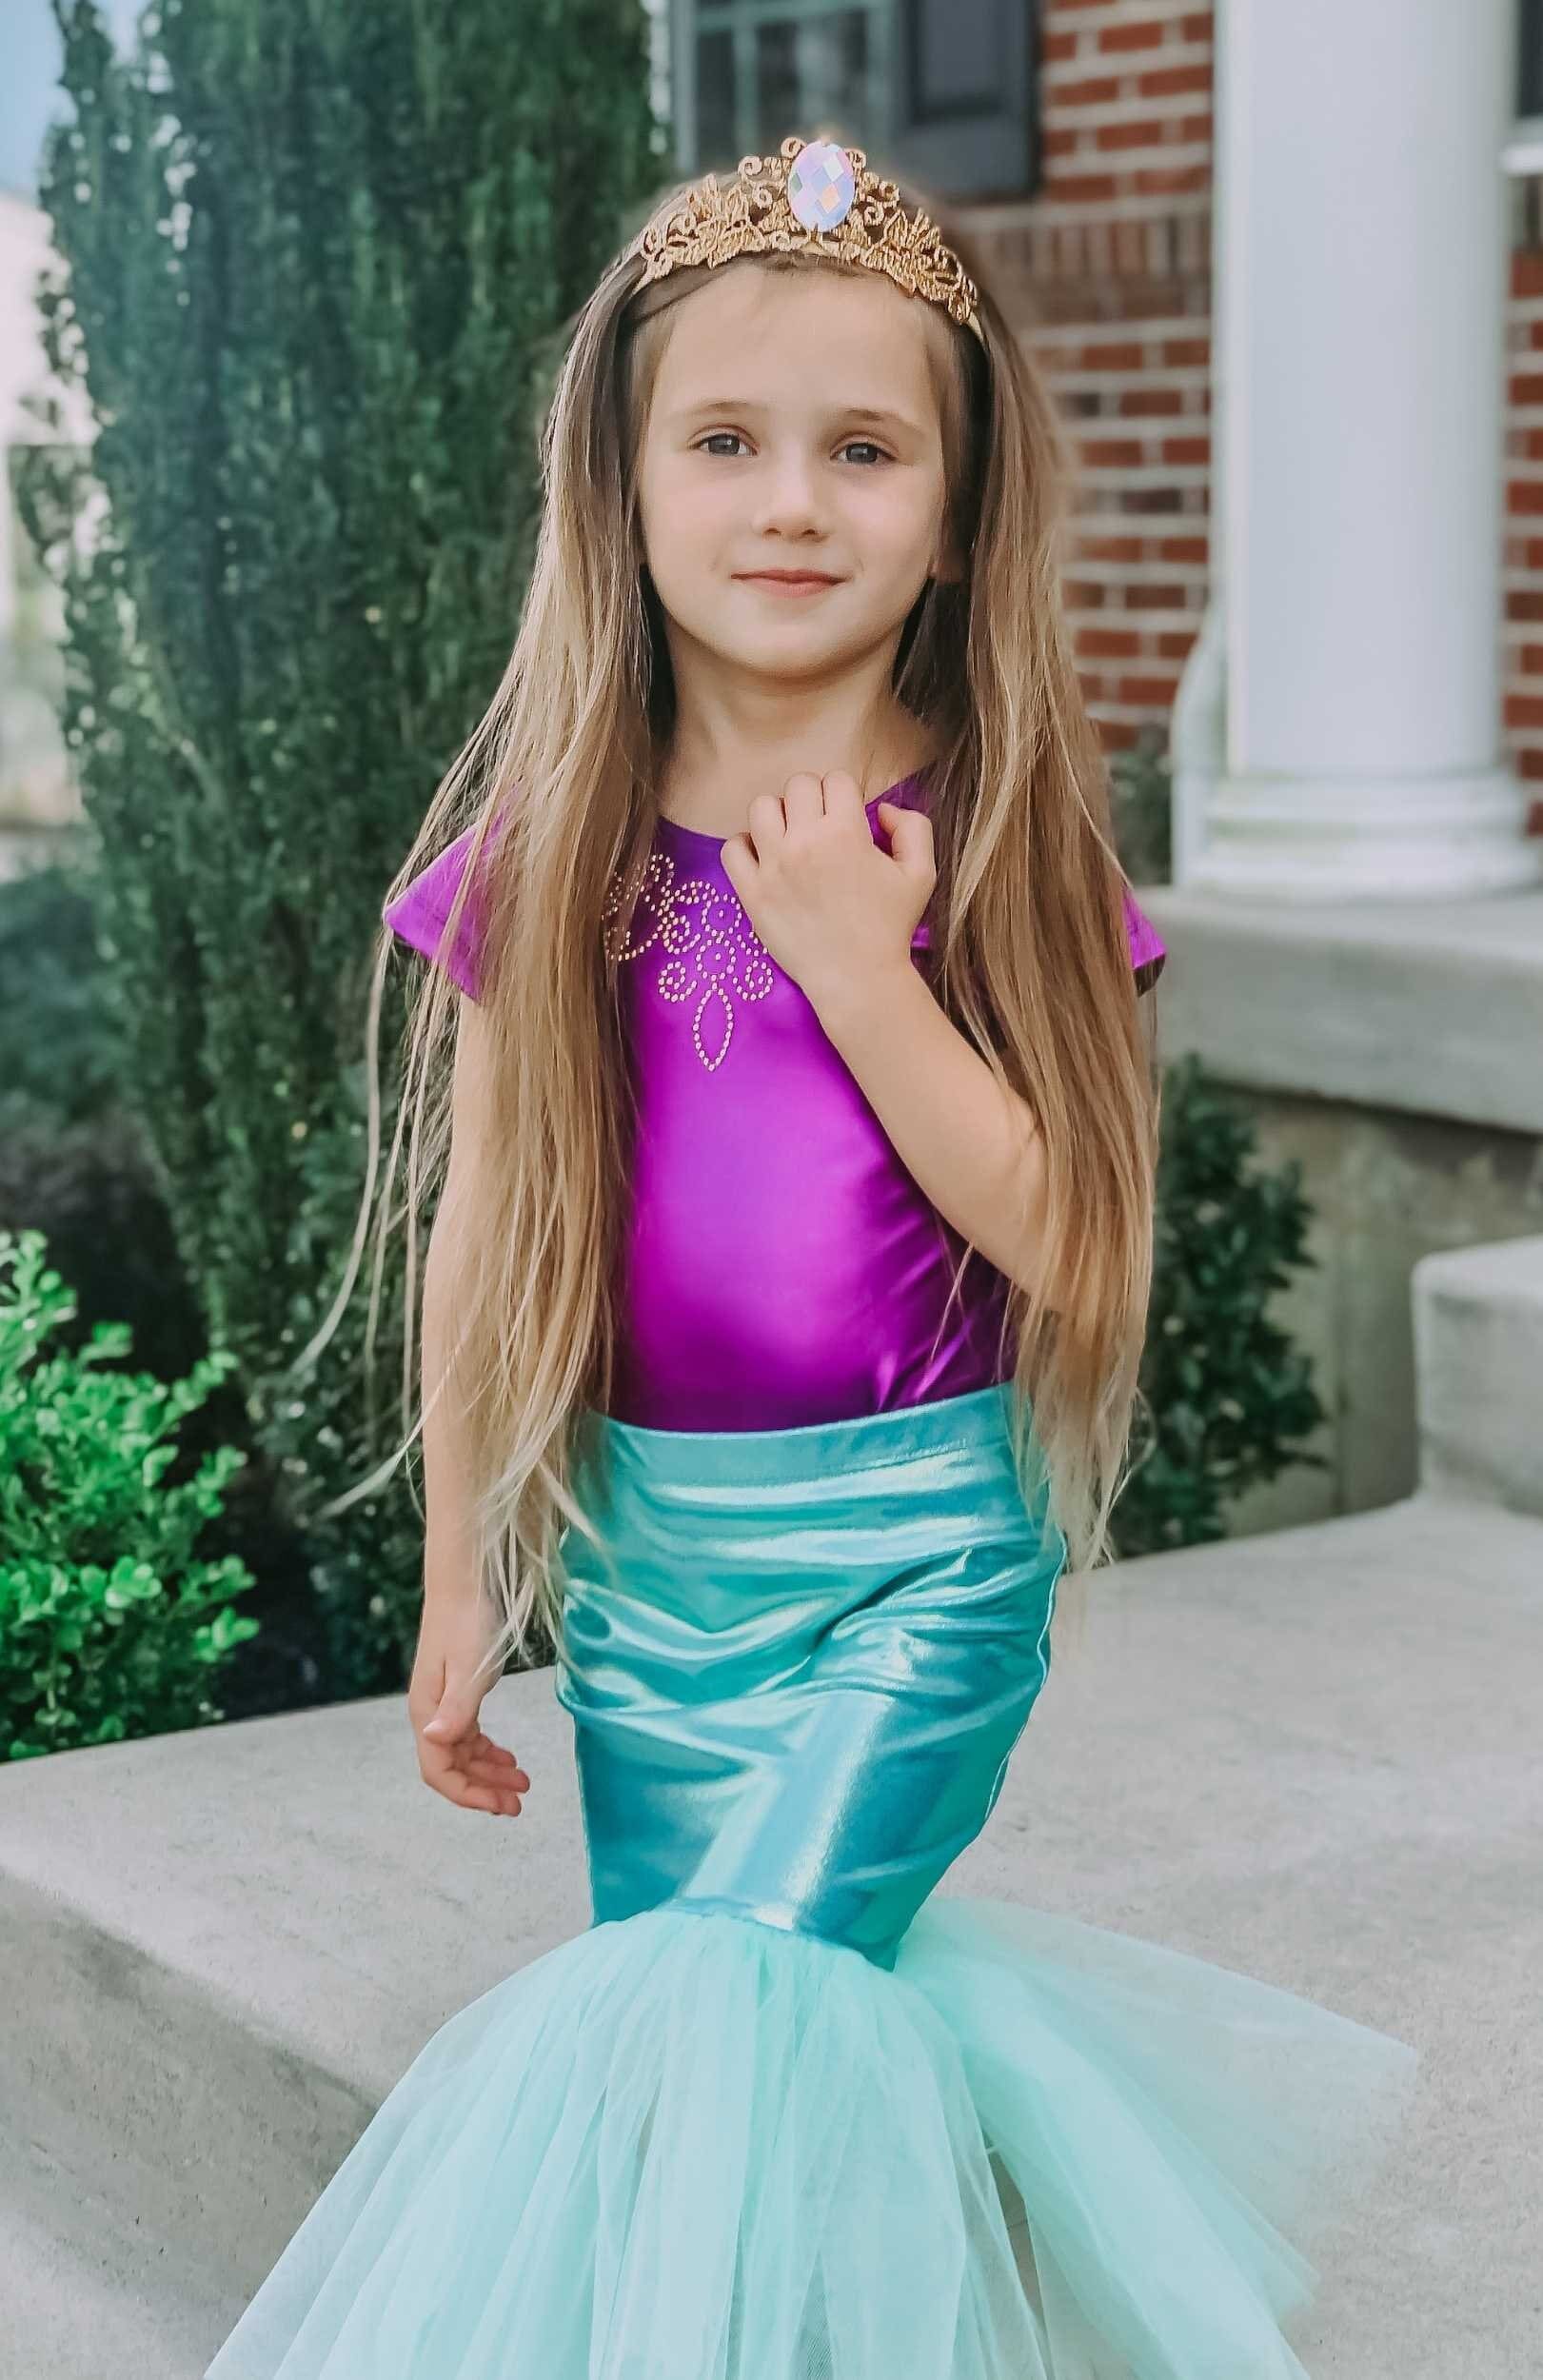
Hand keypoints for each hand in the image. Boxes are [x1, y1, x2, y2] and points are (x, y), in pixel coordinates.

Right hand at [409, 1589, 529, 1816]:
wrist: (464, 1583)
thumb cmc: (467, 1621)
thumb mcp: (469, 1667)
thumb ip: (457, 1707)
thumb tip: (435, 1740)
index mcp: (428, 1713)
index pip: (440, 1772)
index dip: (469, 1795)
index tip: (503, 1805)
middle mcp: (431, 1714)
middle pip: (453, 1768)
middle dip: (484, 1789)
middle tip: (520, 1802)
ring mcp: (443, 1704)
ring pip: (463, 1753)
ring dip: (489, 1772)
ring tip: (522, 1781)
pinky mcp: (456, 1692)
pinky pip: (469, 1734)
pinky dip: (488, 1751)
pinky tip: (507, 1756)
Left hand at [720, 770, 932, 1015]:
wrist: (858, 980)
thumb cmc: (891, 927)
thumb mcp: (921, 874)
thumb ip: (912, 826)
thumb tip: (883, 808)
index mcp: (846, 832)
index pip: (835, 780)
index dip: (844, 795)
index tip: (848, 819)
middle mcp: (805, 842)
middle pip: (797, 786)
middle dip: (812, 800)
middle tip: (820, 829)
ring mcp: (773, 867)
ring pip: (761, 808)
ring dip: (778, 816)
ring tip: (791, 840)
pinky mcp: (752, 893)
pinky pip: (732, 847)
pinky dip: (745, 846)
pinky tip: (765, 860)